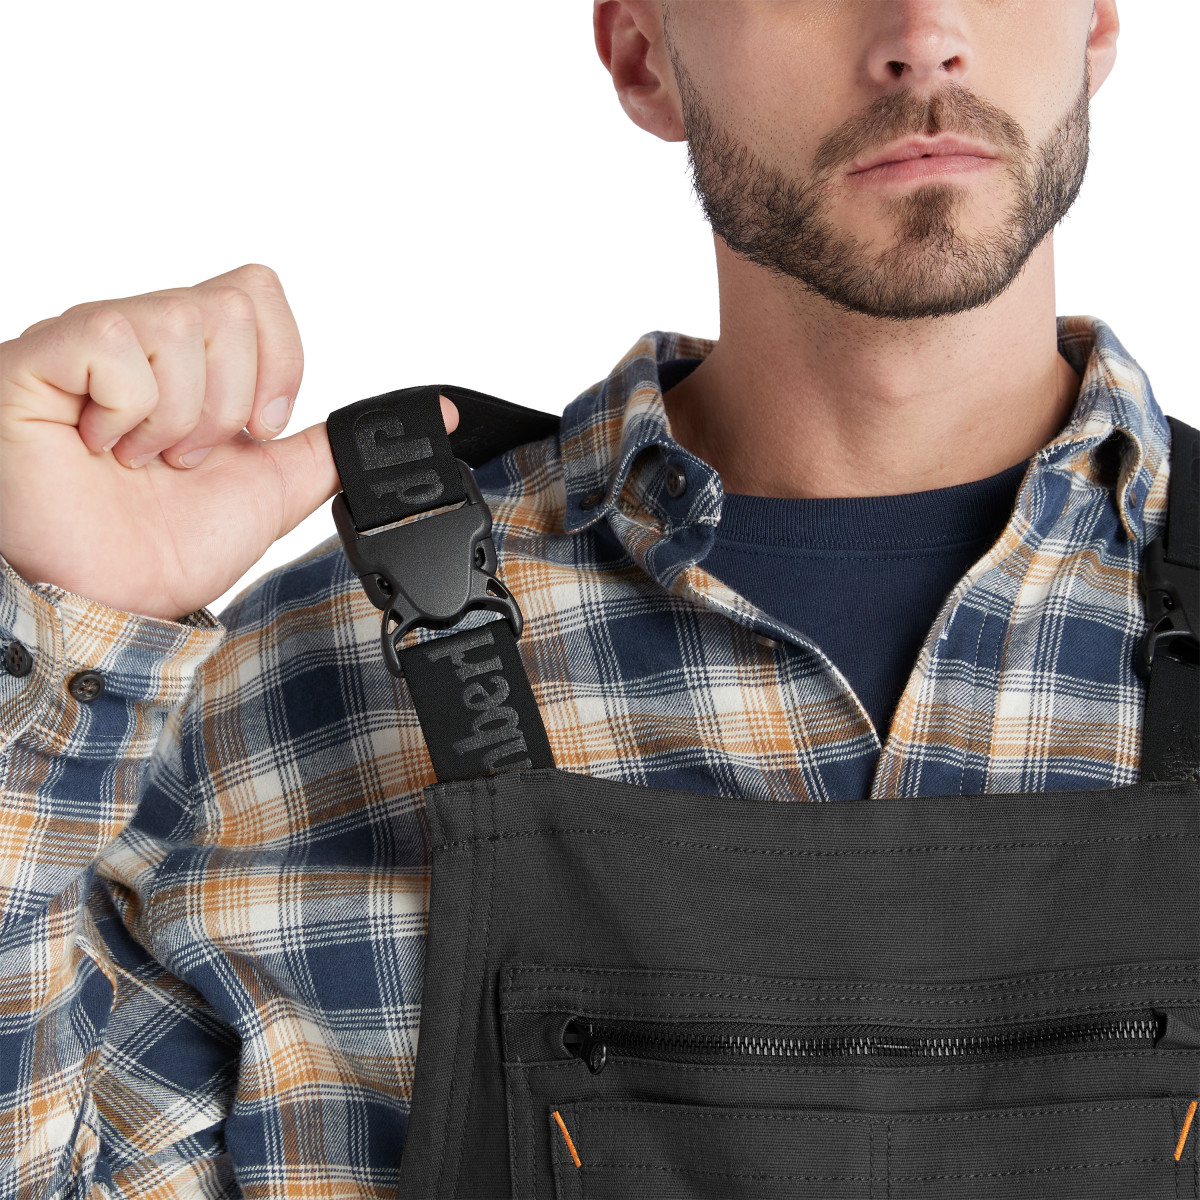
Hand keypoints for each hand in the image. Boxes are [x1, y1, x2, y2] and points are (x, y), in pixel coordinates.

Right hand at [0, 263, 458, 620]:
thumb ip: (338, 446)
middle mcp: (140, 337)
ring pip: (181, 323)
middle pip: (228, 307)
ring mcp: (86, 344)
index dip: (278, 362)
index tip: (262, 428)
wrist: (106, 601)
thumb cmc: (165, 546)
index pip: (255, 290)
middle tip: (189, 459)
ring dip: (179, 420)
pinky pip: (115, 342)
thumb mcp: (274, 489)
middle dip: (228, 408)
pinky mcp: (38, 359)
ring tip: (144, 460)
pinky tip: (103, 447)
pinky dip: (129, 414)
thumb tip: (435, 416)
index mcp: (191, 360)